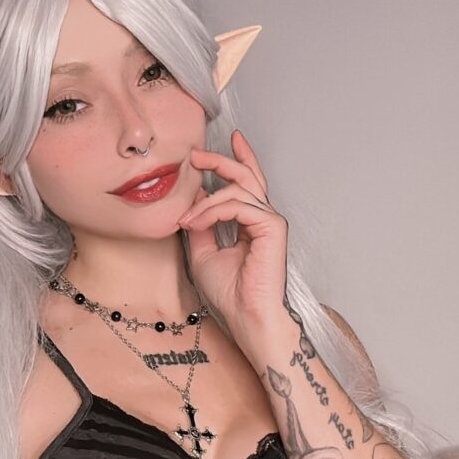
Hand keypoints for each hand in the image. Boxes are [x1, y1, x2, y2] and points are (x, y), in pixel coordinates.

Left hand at [177, 129, 288, 346]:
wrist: (245, 315)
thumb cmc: (229, 293)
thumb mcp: (203, 252)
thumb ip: (201, 224)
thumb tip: (194, 197)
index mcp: (251, 223)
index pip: (246, 184)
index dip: (238, 159)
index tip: (225, 142)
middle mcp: (263, 218)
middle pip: (245, 176)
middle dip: (221, 160)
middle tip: (196, 154)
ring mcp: (270, 222)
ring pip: (237, 190)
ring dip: (204, 203)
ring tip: (186, 219)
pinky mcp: (272, 227)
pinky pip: (238, 206)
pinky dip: (213, 212)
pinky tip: (197, 223)